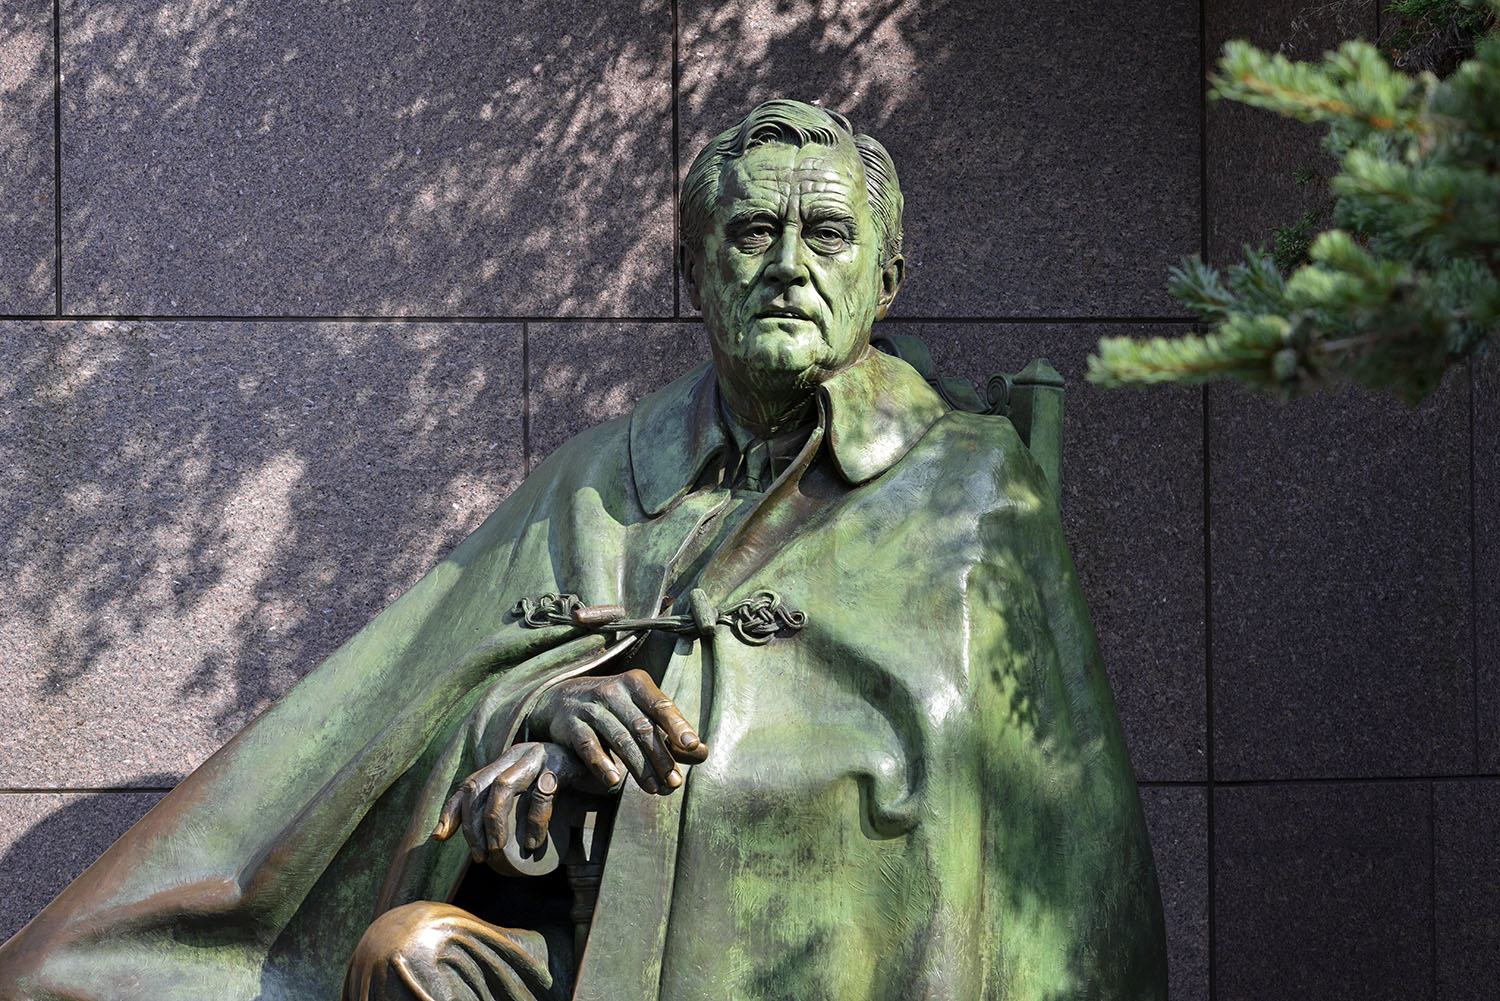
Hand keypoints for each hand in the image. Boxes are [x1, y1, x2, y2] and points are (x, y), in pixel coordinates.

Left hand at [432, 741, 601, 863]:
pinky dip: (534, 822)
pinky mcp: (563, 765)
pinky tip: (535, 845)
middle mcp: (520, 754)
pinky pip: (541, 794)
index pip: (470, 782)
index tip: (440, 837)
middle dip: (472, 824)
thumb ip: (520, 810)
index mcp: (509, 760)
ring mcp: (541, 756)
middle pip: (480, 785)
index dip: (451, 809)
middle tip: (481, 856)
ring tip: (499, 852)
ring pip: (502, 787)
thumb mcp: (541, 800)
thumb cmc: (577, 791)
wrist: (615, 773)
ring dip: (494, 823)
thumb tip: (491, 847)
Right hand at [527, 668, 708, 794]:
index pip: (661, 705)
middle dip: (661, 756)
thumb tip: (703, 753)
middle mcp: (612, 690)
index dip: (678, 726)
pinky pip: (588, 745)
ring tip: (654, 789)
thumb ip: (669, 733)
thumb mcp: (640, 712)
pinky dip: (601, 763)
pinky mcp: (569, 724)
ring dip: (638, 766)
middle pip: (642, 727)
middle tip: (675, 782)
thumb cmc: (613, 709)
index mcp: (636, 683)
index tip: (693, 746)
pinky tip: (614, 781)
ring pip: (619, 738)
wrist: (561, 700)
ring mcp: (590, 706)